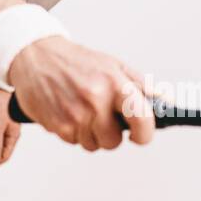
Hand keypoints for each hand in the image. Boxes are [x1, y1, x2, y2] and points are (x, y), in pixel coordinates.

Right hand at [9, 36, 154, 150]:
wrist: (35, 55)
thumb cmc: (75, 61)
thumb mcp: (112, 64)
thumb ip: (141, 85)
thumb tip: (166, 100)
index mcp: (114, 83)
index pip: (141, 118)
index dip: (145, 133)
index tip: (141, 135)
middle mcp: (95, 100)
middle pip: (114, 142)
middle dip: (110, 133)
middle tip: (101, 115)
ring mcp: (76, 115)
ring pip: (94, 145)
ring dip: (90, 133)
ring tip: (82, 110)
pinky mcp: (58, 126)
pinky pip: (75, 142)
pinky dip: (73, 132)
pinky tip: (68, 112)